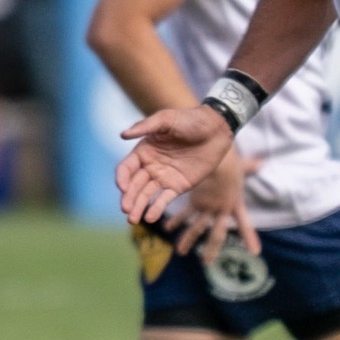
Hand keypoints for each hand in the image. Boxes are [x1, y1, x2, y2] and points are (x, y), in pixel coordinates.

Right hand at [115, 104, 234, 225]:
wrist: (217, 129)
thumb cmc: (190, 120)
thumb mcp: (166, 119)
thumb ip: (145, 127)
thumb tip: (122, 135)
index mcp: (144, 151)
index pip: (126, 168)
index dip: (122, 178)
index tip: (123, 188)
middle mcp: (151, 166)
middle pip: (134, 185)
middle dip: (128, 198)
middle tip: (126, 210)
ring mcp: (164, 177)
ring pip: (146, 195)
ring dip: (138, 207)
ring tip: (133, 220)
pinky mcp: (178, 186)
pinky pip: (164, 199)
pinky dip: (156, 209)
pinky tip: (150, 217)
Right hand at [173, 146, 263, 257]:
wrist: (218, 160)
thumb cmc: (231, 159)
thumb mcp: (242, 165)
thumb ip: (250, 166)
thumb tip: (261, 162)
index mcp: (236, 203)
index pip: (245, 224)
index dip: (250, 238)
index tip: (255, 252)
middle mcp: (222, 210)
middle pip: (217, 235)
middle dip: (211, 249)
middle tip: (206, 263)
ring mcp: (208, 207)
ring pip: (197, 229)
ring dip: (187, 240)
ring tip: (180, 252)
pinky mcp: (196, 201)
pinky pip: (185, 214)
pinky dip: (176, 221)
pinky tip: (166, 228)